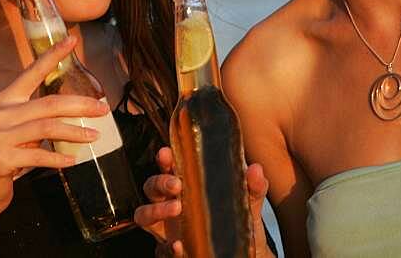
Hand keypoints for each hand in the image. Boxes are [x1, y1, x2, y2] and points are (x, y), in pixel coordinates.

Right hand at [0, 35, 108, 217]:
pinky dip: (58, 157)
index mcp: (7, 98)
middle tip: (103, 109)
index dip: (52, 55)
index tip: (71, 40)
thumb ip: (39, 114)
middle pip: (49, 103)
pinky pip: (37, 155)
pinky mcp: (0, 158)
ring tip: (95, 136)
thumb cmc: (9, 151)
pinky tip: (72, 160)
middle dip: (81, 105)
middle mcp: (1, 112)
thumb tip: (80, 106)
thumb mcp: (20, 126)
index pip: (33, 71)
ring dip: (75, 132)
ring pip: (47, 128)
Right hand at [135, 147, 273, 257]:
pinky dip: (167, 248)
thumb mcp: (247, 204)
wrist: (242, 254)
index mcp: (186, 185)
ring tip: (176, 208)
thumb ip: (252, 188)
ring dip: (155, 210)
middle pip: (151, 186)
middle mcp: (171, 203)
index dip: (164, 159)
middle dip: (160, 182)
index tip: (167, 153)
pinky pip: (159, 249)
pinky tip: (179, 246)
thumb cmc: (237, 223)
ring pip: (143, 214)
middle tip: (177, 185)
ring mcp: (167, 227)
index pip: (168, 166)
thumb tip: (256, 170)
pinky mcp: (169, 250)